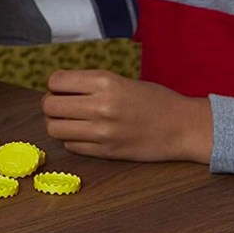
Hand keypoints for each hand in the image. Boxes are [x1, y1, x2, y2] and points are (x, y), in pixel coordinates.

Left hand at [41, 70, 213, 163]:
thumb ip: (89, 84)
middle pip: (49, 106)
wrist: (184, 127)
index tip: (62, 88)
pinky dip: (71, 140)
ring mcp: (102, 132)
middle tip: (62, 106)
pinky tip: (83, 134)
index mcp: (105, 82)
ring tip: (69, 121)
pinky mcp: (106, 152)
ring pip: (54, 129)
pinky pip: (70, 146)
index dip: (55, 85)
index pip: (56, 81)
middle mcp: (101, 106)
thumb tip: (56, 89)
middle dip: (51, 104)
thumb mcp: (121, 80)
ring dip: (56, 124)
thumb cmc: (154, 100)